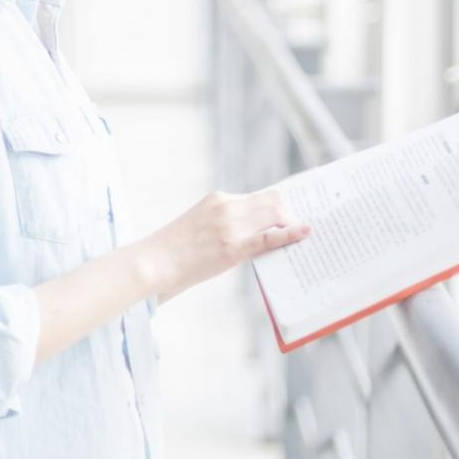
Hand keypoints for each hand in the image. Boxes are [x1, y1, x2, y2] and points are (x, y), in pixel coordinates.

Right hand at [139, 187, 309, 302]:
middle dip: (290, 213)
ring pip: (275, 213)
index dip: (280, 204)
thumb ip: (226, 222)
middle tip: (302, 226)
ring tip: (303, 235)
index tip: (293, 211)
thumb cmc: (176, 250)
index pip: (259, 196)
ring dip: (291, 223)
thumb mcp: (201, 225)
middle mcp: (226, 206)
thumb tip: (256, 232)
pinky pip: (268, 236)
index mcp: (217, 199)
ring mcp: (229, 226)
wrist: (155, 262)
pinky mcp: (232, 247)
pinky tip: (304, 233)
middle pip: (272, 200)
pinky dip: (290, 233)